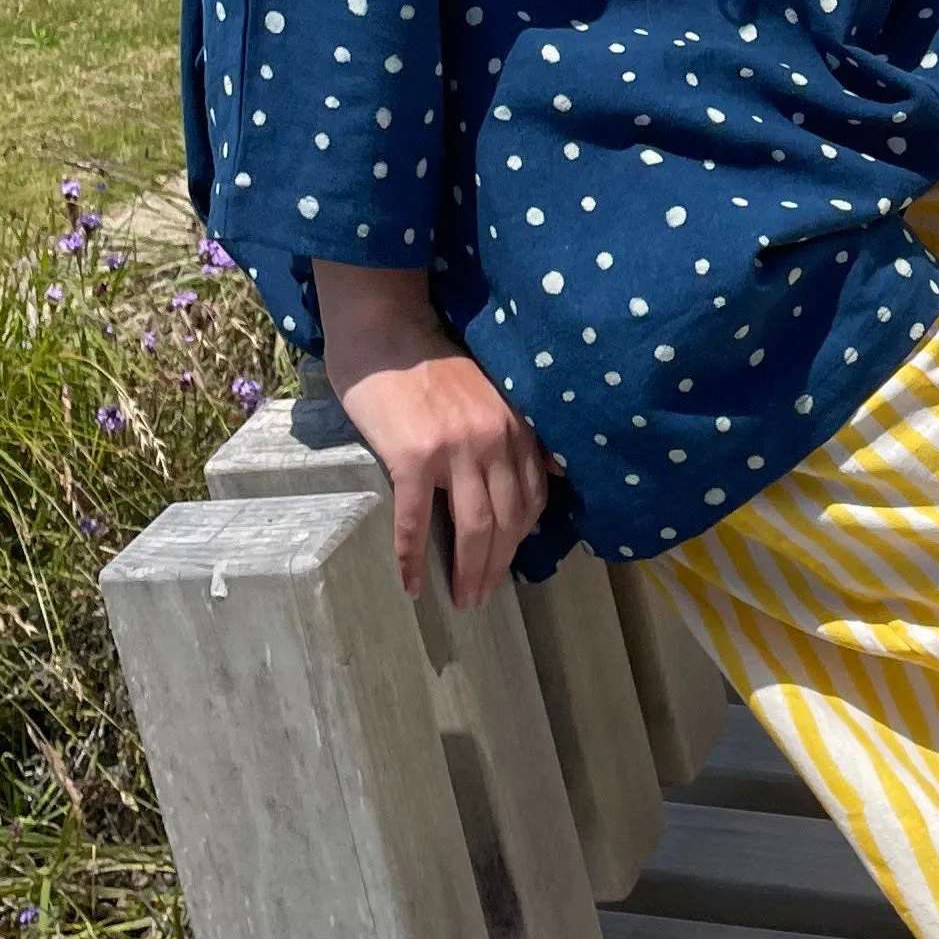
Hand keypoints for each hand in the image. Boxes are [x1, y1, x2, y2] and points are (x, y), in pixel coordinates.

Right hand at [313, 263, 550, 609]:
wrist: (385, 336)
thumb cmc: (430, 366)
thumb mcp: (490, 394)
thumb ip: (515, 432)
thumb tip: (552, 471)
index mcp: (514, 427)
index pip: (532, 497)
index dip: (521, 539)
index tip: (507, 566)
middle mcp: (493, 439)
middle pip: (506, 520)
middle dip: (497, 567)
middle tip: (481, 598)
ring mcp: (455, 448)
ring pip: (474, 527)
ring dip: (470, 572)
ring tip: (461, 601)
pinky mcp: (413, 457)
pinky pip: (416, 519)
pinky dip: (414, 558)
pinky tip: (412, 584)